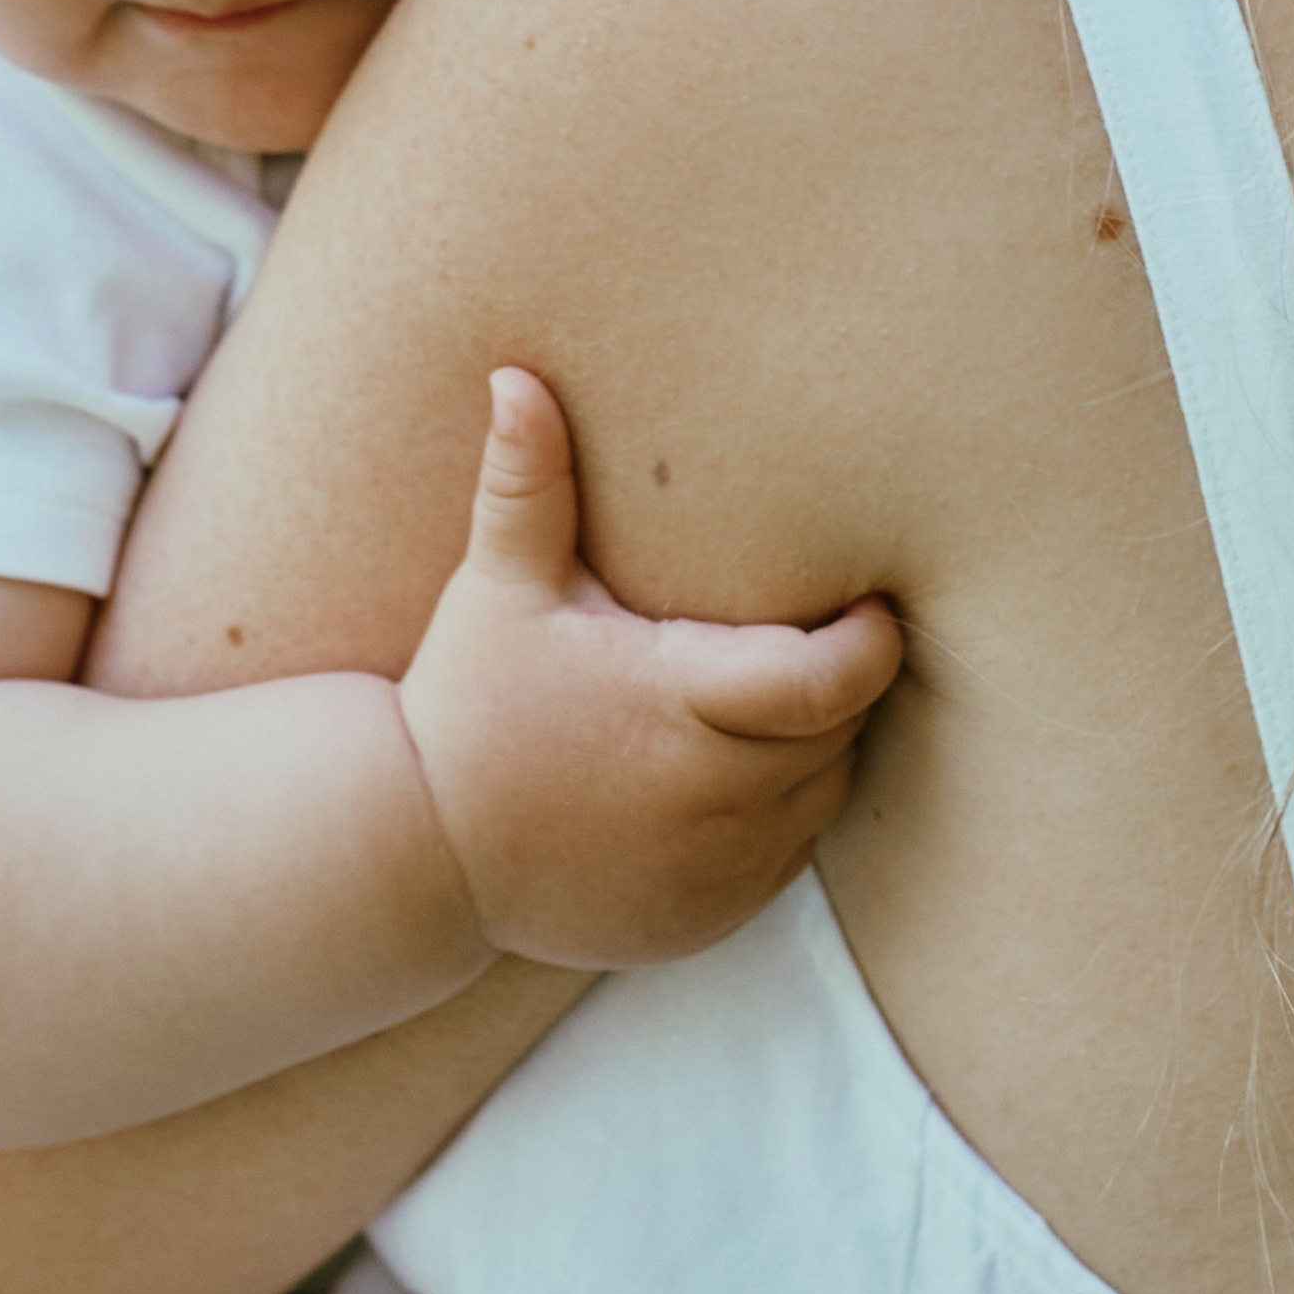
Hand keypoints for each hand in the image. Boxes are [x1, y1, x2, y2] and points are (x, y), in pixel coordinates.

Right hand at [397, 369, 901, 972]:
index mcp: (676, 707)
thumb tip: (517, 375)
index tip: (870, 602)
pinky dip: (780, 810)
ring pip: (822, 796)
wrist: (422, 856)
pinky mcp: (709, 917)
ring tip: (771, 691)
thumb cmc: (470, 704)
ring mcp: (714, 870)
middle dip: (837, 683)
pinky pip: (788, 856)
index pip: (828, 681)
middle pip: (836, 733)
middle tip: (820, 629)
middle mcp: (708, 798)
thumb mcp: (498, 589)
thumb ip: (527, 483)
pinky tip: (730, 766)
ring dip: (815, 746)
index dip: (869, 641)